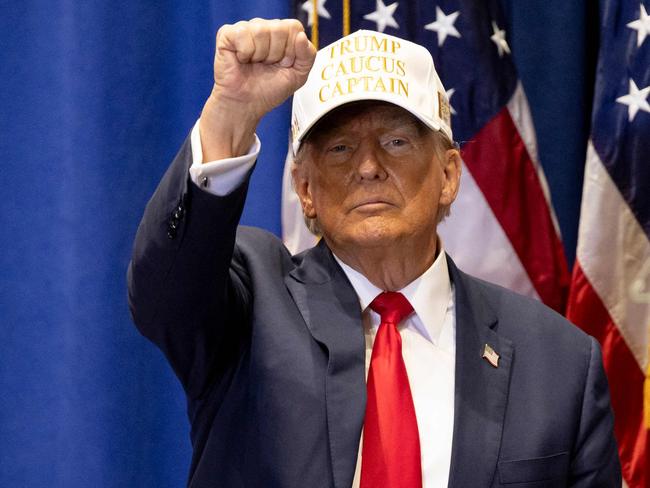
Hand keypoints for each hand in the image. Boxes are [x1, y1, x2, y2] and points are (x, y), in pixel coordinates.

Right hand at [200, 18, 316, 159]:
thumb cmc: (269, 90)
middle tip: (267, 66)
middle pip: (279, 28)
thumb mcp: (298, 76)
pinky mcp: (228, 34)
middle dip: (276, 54)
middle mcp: (264, 27)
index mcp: (282, 34)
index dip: (291, 50)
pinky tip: (242, 60)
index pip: (294, 27)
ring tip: (254, 63)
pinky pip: (242, 34)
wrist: (247, 105)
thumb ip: (308, 56)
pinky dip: (245, 53)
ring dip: (260, 55)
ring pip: (261, 30)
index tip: (284, 64)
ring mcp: (246, 29)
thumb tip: (301, 36)